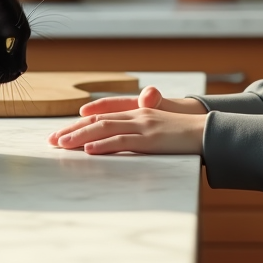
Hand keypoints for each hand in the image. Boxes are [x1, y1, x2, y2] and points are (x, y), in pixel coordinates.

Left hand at [47, 85, 207, 154]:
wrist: (210, 130)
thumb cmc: (187, 133)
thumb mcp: (159, 129)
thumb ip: (140, 134)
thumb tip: (122, 143)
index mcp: (138, 113)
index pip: (103, 116)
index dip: (81, 123)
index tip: (62, 131)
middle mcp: (137, 116)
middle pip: (98, 121)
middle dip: (73, 130)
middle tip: (52, 140)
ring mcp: (143, 126)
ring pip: (104, 129)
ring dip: (80, 137)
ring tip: (62, 144)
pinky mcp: (150, 139)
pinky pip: (122, 141)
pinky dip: (103, 144)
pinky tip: (89, 149)